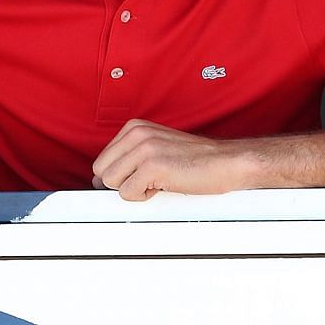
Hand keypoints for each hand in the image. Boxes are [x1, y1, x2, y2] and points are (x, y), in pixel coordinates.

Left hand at [90, 119, 253, 200]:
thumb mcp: (156, 149)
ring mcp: (144, 148)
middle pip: (102, 171)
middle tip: (150, 180)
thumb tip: (98, 179)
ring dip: (134, 189)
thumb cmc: (196, 159)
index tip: (140, 176)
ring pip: (111, 182)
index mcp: (135, 127)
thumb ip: (128, 159)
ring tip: (158, 181)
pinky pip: (128, 193)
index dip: (120, 175)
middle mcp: (137, 134)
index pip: (102, 160)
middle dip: (122, 183)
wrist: (226, 162)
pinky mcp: (152, 165)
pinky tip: (164, 186)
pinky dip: (144, 197)